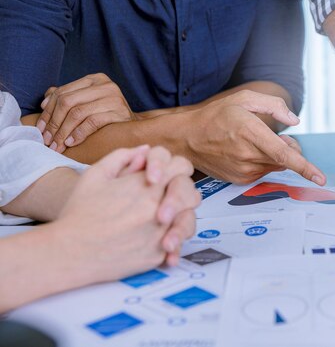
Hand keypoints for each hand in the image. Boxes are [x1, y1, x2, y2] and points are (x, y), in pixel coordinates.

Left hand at [36, 73, 134, 152]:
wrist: (134, 126)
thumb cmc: (107, 115)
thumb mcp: (87, 103)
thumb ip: (67, 98)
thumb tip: (44, 102)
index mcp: (95, 79)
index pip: (63, 92)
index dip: (48, 111)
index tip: (41, 128)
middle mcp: (105, 85)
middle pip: (68, 102)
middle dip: (54, 123)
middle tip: (47, 139)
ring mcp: (114, 98)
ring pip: (77, 113)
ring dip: (63, 131)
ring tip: (57, 144)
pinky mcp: (120, 112)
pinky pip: (92, 122)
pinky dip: (79, 133)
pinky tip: (72, 142)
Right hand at [52, 145, 198, 282]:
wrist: (69, 252)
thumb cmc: (79, 213)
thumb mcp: (96, 174)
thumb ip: (124, 157)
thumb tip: (145, 151)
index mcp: (147, 185)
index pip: (180, 166)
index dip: (173, 169)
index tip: (159, 178)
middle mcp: (158, 208)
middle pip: (191, 194)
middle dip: (181, 195)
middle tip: (166, 200)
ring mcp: (160, 233)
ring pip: (189, 221)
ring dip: (180, 220)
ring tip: (163, 222)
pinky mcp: (157, 256)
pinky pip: (177, 247)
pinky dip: (171, 245)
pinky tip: (160, 244)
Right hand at [181, 90, 325, 185]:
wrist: (187, 138)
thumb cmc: (216, 116)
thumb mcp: (244, 99)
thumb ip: (273, 105)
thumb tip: (294, 121)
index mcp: (250, 133)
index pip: (283, 155)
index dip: (305, 167)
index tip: (320, 178)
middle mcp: (248, 155)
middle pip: (285, 159)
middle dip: (289, 148)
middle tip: (277, 136)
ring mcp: (243, 170)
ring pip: (275, 166)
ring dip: (275, 155)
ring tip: (255, 142)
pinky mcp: (240, 180)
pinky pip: (263, 172)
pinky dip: (263, 162)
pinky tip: (246, 152)